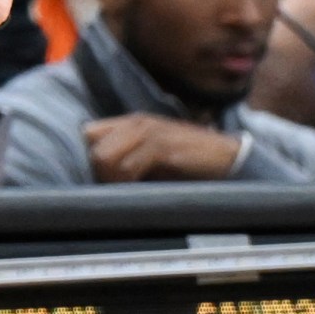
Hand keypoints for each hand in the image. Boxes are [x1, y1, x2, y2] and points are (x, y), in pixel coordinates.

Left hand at [84, 115, 244, 180]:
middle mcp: (136, 123)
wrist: (227, 158)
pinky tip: (136, 189)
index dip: (87, 155)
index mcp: (131, 123)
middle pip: (91, 145)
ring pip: (104, 155)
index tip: (97, 177)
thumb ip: (126, 157)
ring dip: (109, 178)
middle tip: (111, 188)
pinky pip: (128, 165)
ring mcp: (149, 132)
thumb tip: (96, 175)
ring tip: (123, 190)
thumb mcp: (152, 156)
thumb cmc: (187, 162)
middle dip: (96, 171)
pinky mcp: (162, 146)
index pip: (87, 133)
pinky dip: (126, 180)